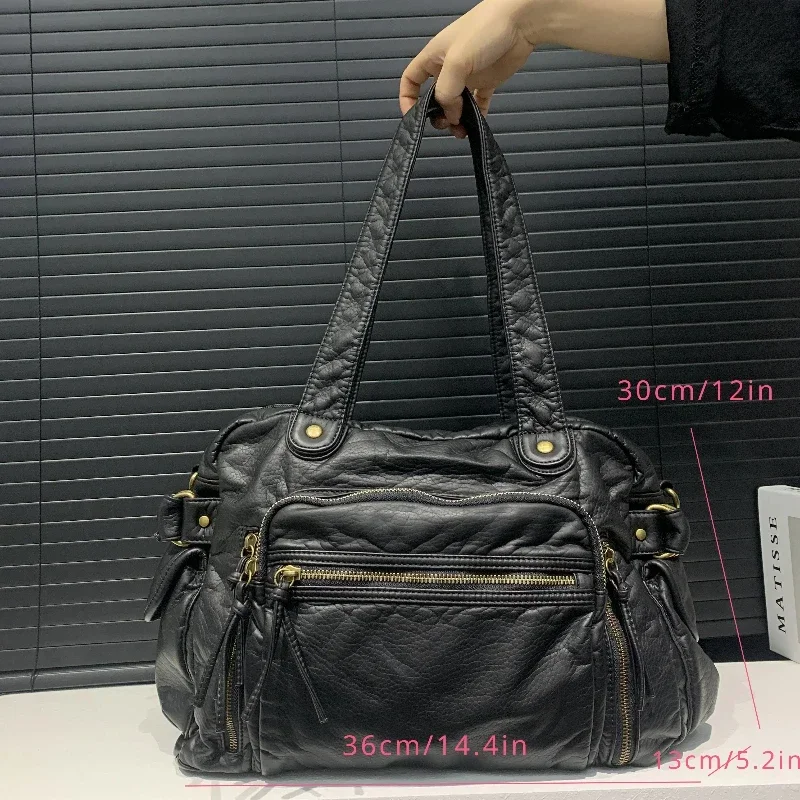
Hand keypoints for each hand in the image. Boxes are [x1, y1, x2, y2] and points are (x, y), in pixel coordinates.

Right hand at [399, 0, 669, 135]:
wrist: (533, 10)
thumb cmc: (495, 25)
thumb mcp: (462, 59)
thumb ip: (448, 90)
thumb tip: (444, 115)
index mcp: (439, 52)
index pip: (410, 79)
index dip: (406, 102)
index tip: (415, 121)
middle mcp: (454, 62)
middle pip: (433, 96)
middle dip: (435, 116)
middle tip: (448, 130)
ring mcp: (474, 71)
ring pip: (455, 103)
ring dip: (458, 121)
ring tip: (465, 132)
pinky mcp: (494, 78)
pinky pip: (478, 104)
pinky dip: (477, 117)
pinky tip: (480, 128)